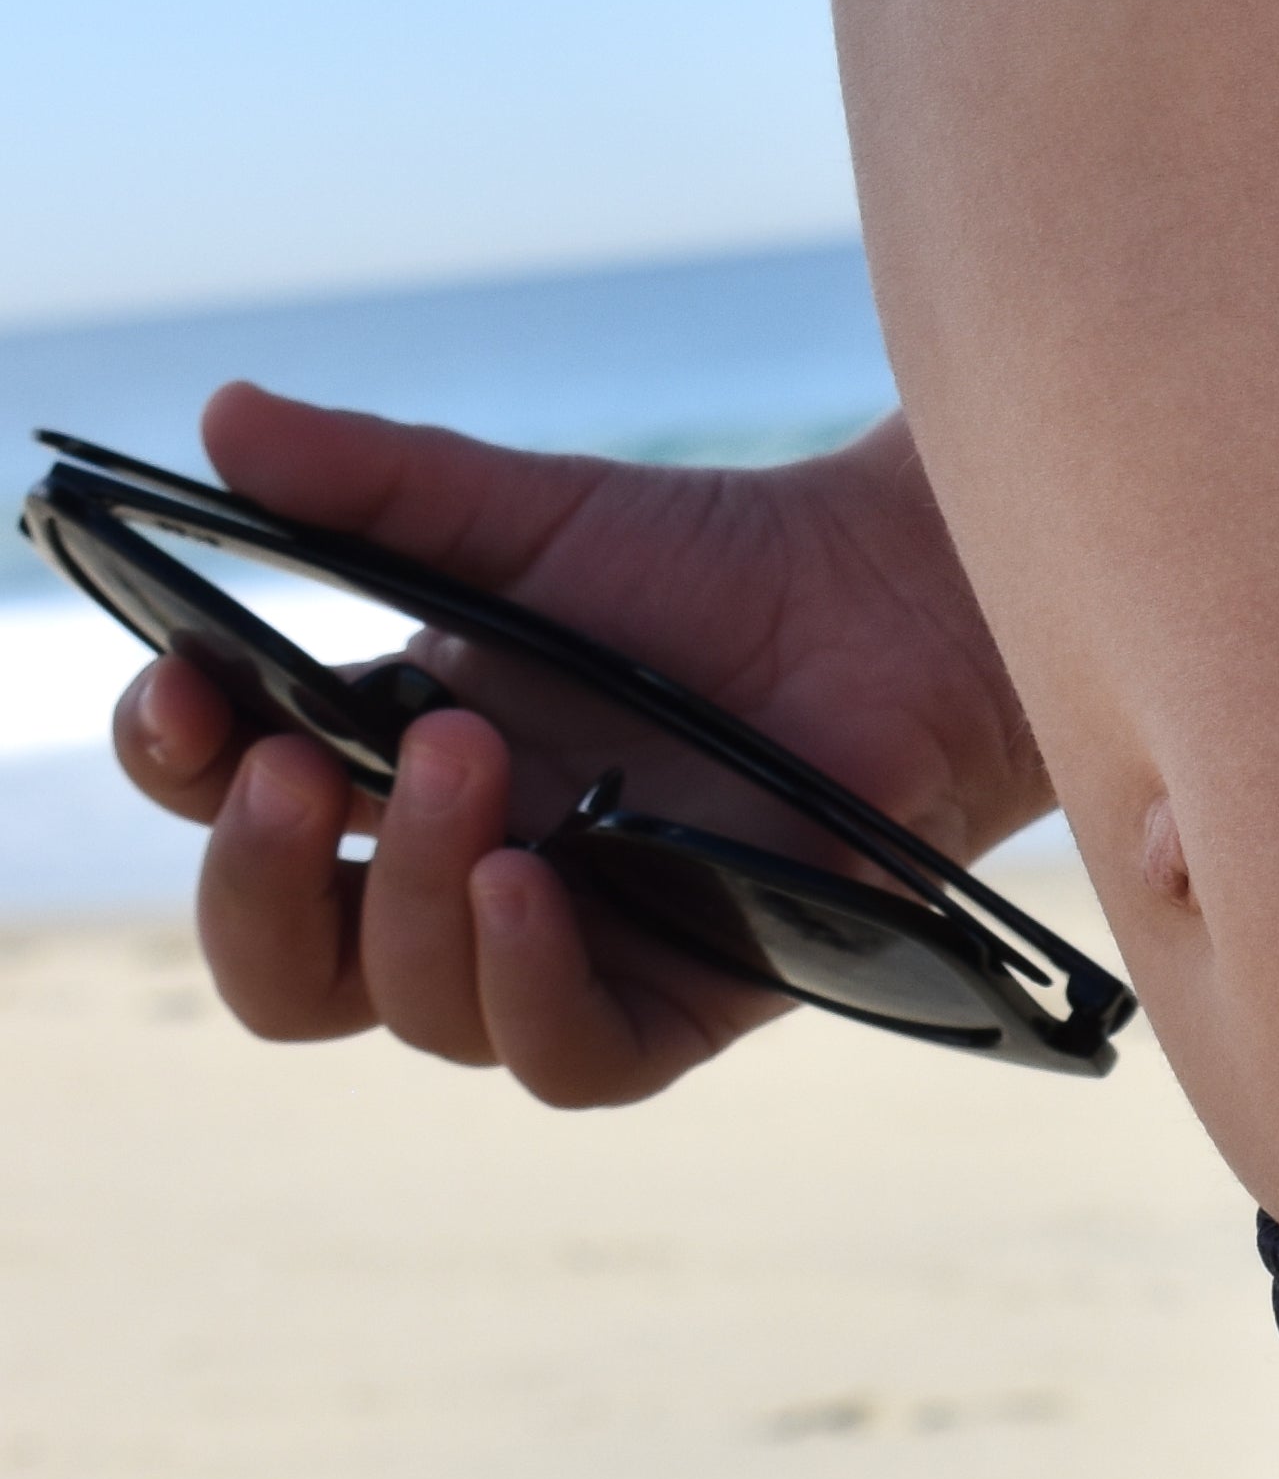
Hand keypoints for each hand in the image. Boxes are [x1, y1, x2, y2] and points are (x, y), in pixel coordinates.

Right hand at [111, 384, 1051, 1108]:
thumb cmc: (711, 568)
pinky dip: (525, 983)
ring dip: (414, 893)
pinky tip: (532, 881)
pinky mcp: (686, 999)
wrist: (898, 602)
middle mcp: (459, 881)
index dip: (181, 769)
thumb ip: (375, 481)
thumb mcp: (526, 514)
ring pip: (416, 1005)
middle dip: (259, 880)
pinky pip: (567, 1057)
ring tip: (469, 758)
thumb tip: (224, 421)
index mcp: (388, 772)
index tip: (181, 689)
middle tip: (293, 773)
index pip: (230, 809)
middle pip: (287, 964)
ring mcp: (571, 949)